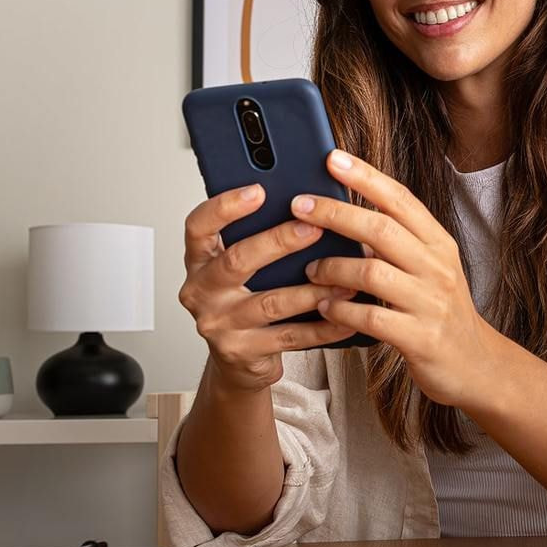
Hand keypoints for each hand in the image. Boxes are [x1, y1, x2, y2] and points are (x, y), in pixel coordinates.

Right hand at [178, 184, 358, 391]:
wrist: (238, 357)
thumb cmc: (247, 296)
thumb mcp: (246, 263)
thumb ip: (262, 234)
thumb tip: (313, 203)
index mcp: (200, 259)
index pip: (199, 226)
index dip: (225, 207)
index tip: (258, 190)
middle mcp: (201, 291)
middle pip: (236, 261)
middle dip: (279, 242)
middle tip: (314, 227)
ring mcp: (220, 324)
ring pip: (270, 303)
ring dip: (312, 290)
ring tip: (346, 278)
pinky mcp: (242, 352)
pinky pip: (290, 337)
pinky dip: (323, 326)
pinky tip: (347, 315)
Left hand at [290, 149, 496, 407]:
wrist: (477, 364)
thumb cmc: (441, 312)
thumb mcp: (430, 268)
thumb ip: (398, 243)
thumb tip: (348, 214)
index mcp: (439, 243)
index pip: (401, 199)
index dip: (366, 176)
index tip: (332, 157)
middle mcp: (437, 267)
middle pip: (381, 229)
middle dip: (335, 213)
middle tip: (299, 205)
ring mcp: (430, 303)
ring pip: (372, 272)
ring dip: (332, 268)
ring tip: (310, 269)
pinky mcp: (420, 338)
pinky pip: (371, 318)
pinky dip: (341, 310)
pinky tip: (325, 307)